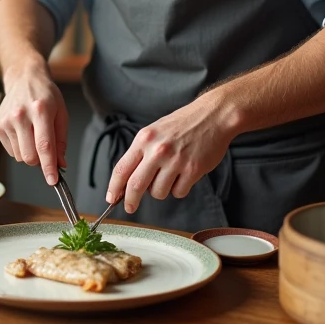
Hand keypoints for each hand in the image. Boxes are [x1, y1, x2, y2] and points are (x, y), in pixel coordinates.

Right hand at [0, 62, 68, 184]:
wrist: (24, 78)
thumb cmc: (46, 95)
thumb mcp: (61, 113)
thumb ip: (61, 140)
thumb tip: (60, 164)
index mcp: (41, 110)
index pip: (44, 146)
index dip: (49, 166)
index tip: (53, 180)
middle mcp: (21, 115)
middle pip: (30, 156)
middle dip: (40, 161)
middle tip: (46, 150)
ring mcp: (6, 121)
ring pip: (20, 156)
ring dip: (30, 153)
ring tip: (33, 134)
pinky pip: (11, 151)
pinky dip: (20, 147)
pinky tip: (23, 132)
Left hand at [106, 93, 235, 212]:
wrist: (213, 116)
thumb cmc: (183, 124)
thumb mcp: (154, 132)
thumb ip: (141, 153)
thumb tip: (127, 180)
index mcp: (144, 139)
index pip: (121, 169)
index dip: (114, 188)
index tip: (111, 198)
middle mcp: (157, 150)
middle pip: (135, 186)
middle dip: (130, 201)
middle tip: (130, 207)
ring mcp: (175, 161)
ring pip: (158, 193)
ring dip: (161, 190)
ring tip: (170, 175)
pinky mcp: (192, 170)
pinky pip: (178, 192)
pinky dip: (179, 189)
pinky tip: (184, 175)